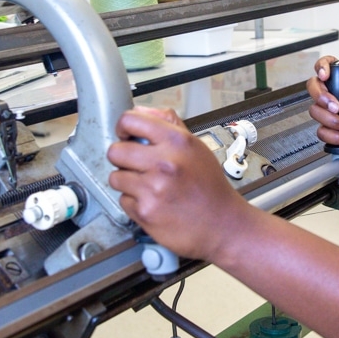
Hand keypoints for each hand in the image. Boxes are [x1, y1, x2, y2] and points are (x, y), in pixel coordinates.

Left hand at [107, 107, 256, 263]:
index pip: (130, 120)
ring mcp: (153, 189)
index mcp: (177, 142)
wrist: (223, 225)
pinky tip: (153, 202)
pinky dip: (134, 203)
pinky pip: (123, 200)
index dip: (123, 128)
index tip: (125, 135)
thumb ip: (169, 125)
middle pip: (115, 151)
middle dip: (122, 158)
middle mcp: (164, 163)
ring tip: (148, 186)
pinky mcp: (145, 212)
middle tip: (135, 165)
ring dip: (127, 182)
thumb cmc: (210, 188)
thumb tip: (141, 112)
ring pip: (116, 177)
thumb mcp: (196, 147)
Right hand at [306, 57, 338, 174]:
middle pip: (315, 88)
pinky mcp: (332, 133)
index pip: (332, 70)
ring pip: (316, 112)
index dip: (323, 68)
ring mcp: (335, 116)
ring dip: (335, 122)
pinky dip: (337, 137)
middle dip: (323, 98)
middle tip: (337, 107)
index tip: (326, 75)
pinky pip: (322, 132)